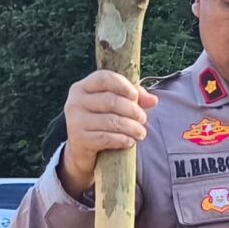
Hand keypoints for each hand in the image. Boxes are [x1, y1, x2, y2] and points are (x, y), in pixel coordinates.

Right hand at [60, 69, 155, 195]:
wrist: (80, 149)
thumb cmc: (100, 120)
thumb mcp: (113, 105)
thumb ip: (133, 97)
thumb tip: (153, 100)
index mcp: (82, 87)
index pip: (104, 78)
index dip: (122, 85)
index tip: (135, 96)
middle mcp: (75, 102)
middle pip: (110, 100)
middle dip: (132, 110)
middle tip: (143, 118)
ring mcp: (75, 121)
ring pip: (110, 121)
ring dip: (131, 127)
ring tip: (141, 133)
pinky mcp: (79, 139)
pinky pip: (106, 138)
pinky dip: (122, 140)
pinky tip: (130, 141)